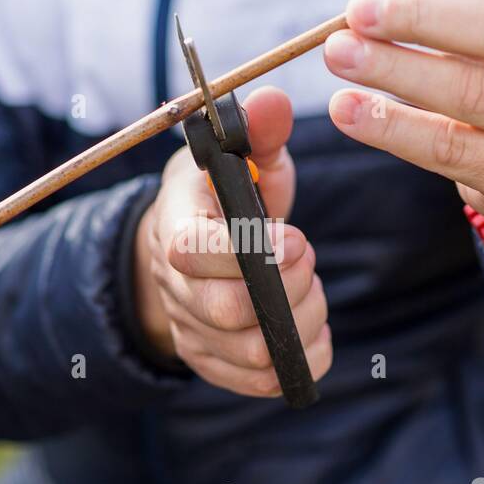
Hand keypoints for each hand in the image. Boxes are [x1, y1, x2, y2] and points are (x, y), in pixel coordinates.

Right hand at [133, 87, 332, 396]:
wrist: (185, 247)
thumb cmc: (222, 197)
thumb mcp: (239, 158)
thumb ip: (260, 132)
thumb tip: (273, 100)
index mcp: (176, 227)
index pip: (194, 250)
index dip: (250, 252)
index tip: (296, 239)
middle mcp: (174, 286)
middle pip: (230, 311)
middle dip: (290, 288)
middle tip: (307, 260)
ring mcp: (190, 330)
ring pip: (252, 352)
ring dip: (299, 323)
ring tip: (309, 292)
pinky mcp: (211, 362)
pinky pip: (258, 383)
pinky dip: (296, 363)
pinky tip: (308, 334)